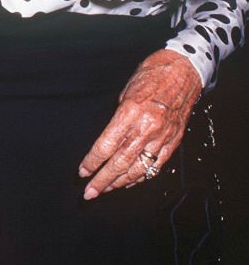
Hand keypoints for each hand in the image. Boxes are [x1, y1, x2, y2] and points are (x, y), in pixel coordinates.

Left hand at [79, 49, 201, 198]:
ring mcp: (162, 137)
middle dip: (103, 180)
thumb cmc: (150, 76)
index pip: (106, 145)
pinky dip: (141, 176)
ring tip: (106, 190)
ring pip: (138, 168)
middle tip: (89, 192)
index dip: (93, 161)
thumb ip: (118, 118)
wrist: (181, 71)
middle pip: (120, 162)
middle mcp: (146, 128)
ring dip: (120, 182)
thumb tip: (109, 140)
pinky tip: (129, 182)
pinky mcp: (173, 141)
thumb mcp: (125, 92)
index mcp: (130, 112)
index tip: (82, 171)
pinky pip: (155, 165)